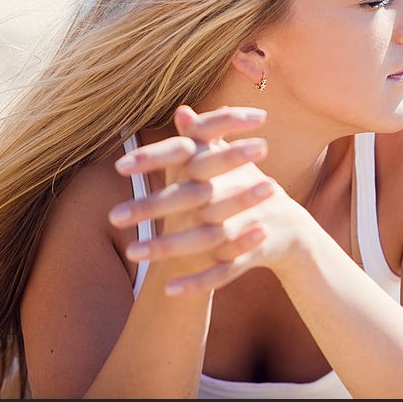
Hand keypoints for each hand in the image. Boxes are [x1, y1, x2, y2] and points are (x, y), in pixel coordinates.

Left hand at [109, 105, 316, 295]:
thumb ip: (204, 138)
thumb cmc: (248, 188)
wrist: (289, 227)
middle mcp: (237, 194)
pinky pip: (223, 271)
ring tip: (131, 253)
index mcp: (228, 169)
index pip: (186, 158)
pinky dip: (198, 282)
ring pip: (202, 238)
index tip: (118, 166)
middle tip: (113, 216)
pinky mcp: (252, 254)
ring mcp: (246, 226)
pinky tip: (168, 291)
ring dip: (167, 247)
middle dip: (151, 208)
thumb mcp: (231, 161)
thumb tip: (182, 110)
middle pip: (190, 200)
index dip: (154, 160)